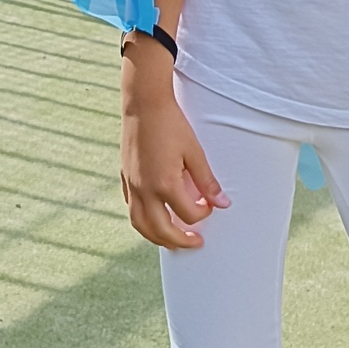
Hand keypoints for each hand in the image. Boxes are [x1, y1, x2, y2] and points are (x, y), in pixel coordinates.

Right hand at [120, 92, 229, 249]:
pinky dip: (143, 221)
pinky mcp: (125, 179)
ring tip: (172, 241)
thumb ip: (207, 181)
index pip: (188, 214)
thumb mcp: (194, 152)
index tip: (209, 206)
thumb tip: (223, 204)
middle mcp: (145, 190)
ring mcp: (132, 186)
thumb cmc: (171, 124)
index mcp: (165, 184)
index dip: (202, 214)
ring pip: (141, 225)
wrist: (144, 104)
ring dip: (157, 238)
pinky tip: (153, 218)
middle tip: (195, 243)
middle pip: (161, 230)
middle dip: (180, 241)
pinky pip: (131, 209)